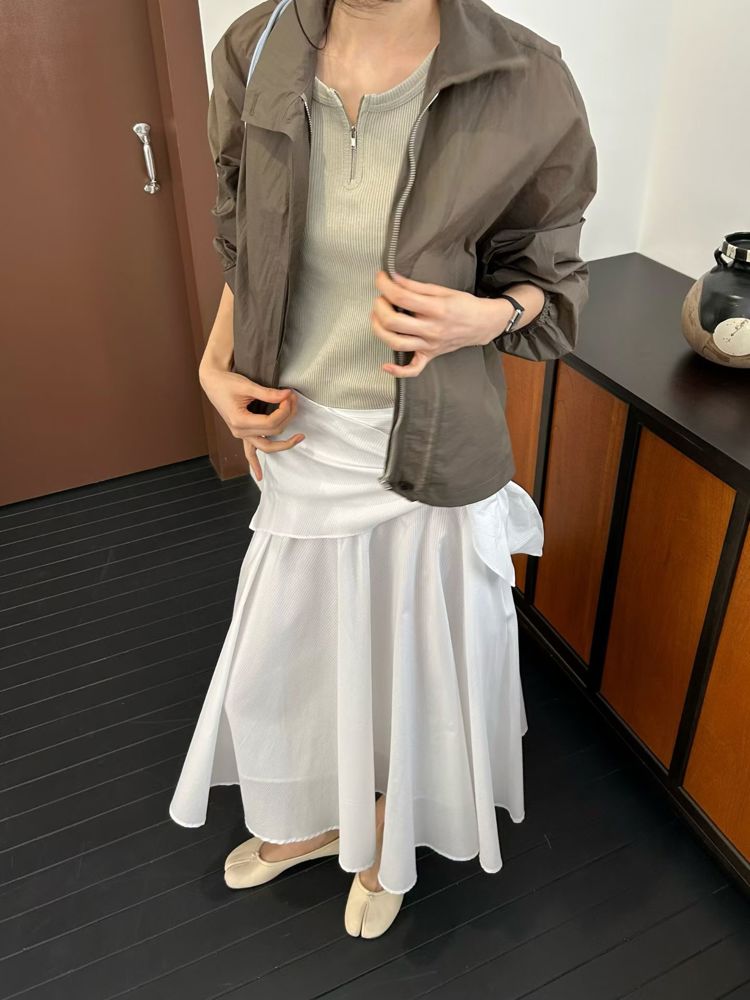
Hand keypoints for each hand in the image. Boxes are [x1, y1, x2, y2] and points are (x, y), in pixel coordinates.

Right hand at [199, 366, 303, 480]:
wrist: (212, 383)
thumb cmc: (226, 383)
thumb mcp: (247, 386)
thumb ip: (268, 393)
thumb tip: (287, 395)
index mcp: (240, 421)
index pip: (271, 422)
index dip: (284, 410)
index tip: (289, 396)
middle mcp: (240, 431)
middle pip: (273, 432)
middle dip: (288, 417)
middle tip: (294, 402)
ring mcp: (241, 435)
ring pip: (266, 446)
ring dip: (284, 443)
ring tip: (299, 438)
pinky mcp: (242, 433)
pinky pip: (249, 452)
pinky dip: (254, 463)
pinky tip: (259, 476)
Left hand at [370, 270, 514, 376]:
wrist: (482, 323)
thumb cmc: (463, 306)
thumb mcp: (442, 290)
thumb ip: (415, 286)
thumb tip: (394, 278)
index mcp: (436, 309)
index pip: (402, 297)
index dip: (385, 286)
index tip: (381, 279)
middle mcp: (432, 329)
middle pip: (394, 322)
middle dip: (379, 307)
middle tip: (380, 298)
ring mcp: (430, 345)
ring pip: (396, 343)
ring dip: (379, 330)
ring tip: (378, 318)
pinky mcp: (430, 355)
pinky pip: (413, 369)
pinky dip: (398, 371)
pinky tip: (386, 365)